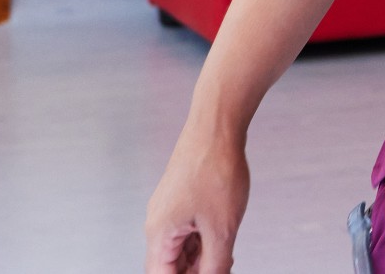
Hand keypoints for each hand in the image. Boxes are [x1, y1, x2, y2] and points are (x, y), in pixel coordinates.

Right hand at [144, 117, 250, 273]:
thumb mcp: (222, 228)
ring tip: (226, 256)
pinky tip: (223, 240)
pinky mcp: (182, 198)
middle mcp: (159, 223)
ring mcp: (170, 209)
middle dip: (195, 271)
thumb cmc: (216, 168)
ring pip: (182, 249)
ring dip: (202, 259)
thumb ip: (215, 265)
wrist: (218, 125)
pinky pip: (189, 231)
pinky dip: (204, 241)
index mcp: (159, 234)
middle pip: (171, 265)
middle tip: (221, 268)